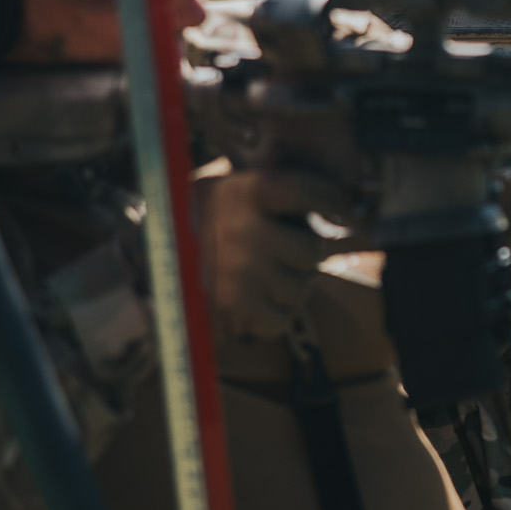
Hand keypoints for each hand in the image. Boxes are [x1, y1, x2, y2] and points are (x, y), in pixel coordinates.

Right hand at [193, 159, 358, 341]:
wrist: (159, 251)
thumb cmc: (217, 218)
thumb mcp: (243, 188)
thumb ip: (286, 191)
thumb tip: (351, 205)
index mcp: (246, 191)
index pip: (304, 191)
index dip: (333, 199)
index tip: (349, 210)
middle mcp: (242, 229)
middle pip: (310, 251)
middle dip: (306, 255)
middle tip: (288, 254)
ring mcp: (238, 269)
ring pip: (300, 290)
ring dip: (292, 288)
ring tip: (270, 278)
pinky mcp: (232, 304)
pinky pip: (280, 320)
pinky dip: (276, 317)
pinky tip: (260, 301)